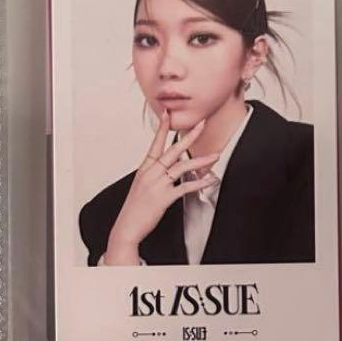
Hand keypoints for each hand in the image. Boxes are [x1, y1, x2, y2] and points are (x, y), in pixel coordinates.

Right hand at [102, 112, 219, 264]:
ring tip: (215, 156)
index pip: (155, 143)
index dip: (162, 128)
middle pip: (173, 149)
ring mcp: (157, 184)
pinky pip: (186, 187)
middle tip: (202, 124)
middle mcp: (151, 173)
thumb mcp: (140, 187)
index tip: (167, 113)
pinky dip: (200, 182)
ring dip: (201, 160)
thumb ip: (154, 176)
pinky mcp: (164, 197)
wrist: (126, 227)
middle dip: (190, 135)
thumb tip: (167, 171)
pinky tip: (210, 179)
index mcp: (145, 169)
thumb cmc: (133, 210)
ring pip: (183, 166)